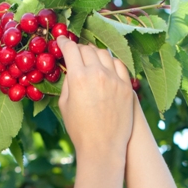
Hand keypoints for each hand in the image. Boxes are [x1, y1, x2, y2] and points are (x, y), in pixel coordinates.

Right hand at [57, 36, 133, 159]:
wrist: (102, 147)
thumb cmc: (79, 130)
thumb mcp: (65, 106)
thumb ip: (68, 83)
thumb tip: (71, 69)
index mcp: (78, 78)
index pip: (71, 50)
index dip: (64, 43)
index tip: (62, 40)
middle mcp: (97, 74)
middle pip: (87, 50)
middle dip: (79, 48)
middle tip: (75, 51)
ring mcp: (114, 79)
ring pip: (104, 54)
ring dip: (95, 53)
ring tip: (91, 57)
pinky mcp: (126, 86)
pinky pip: (119, 65)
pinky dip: (111, 62)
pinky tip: (107, 65)